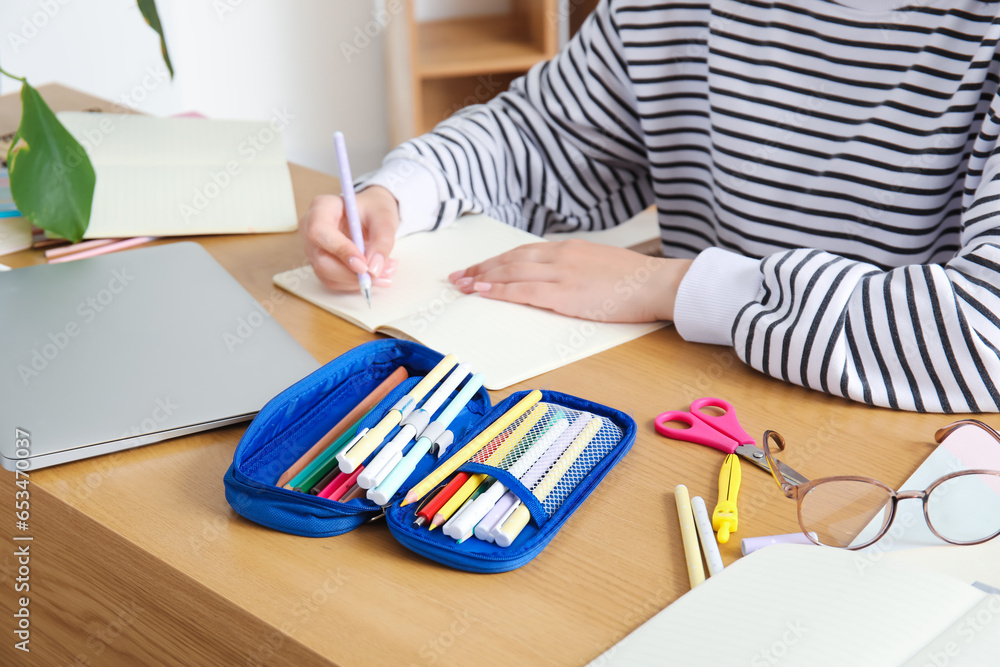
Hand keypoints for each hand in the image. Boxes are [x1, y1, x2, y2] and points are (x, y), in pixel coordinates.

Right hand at [300, 186, 400, 291]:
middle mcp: (310, 228)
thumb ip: (382, 241)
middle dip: (352, 273)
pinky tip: (376, 275)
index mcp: (322, 207)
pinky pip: (335, 281)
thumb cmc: (374, 210)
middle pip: (321, 260)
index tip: (365, 265)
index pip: (319, 232)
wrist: (372, 214)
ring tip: (385, 272)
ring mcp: (314, 248)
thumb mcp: (385, 218)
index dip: (341, 251)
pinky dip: (357, 283)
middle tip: (380, 274)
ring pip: (328, 275)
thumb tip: (373, 269)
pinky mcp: (321, 264)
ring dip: (358, 280)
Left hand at [448, 239, 692, 322]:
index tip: (478, 268)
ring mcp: (561, 274)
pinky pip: (524, 290)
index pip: (522, 252)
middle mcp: (560, 256)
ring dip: (483, 278)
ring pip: (512, 272)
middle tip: (458, 276)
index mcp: (569, 249)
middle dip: (481, 268)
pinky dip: (501, 290)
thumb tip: (558, 279)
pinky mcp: (565, 294)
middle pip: (510, 259)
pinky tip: (484, 291)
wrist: (657, 283)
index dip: (496, 261)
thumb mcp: (600, 265)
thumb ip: (575, 269)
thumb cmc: (635, 281)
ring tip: (462, 285)